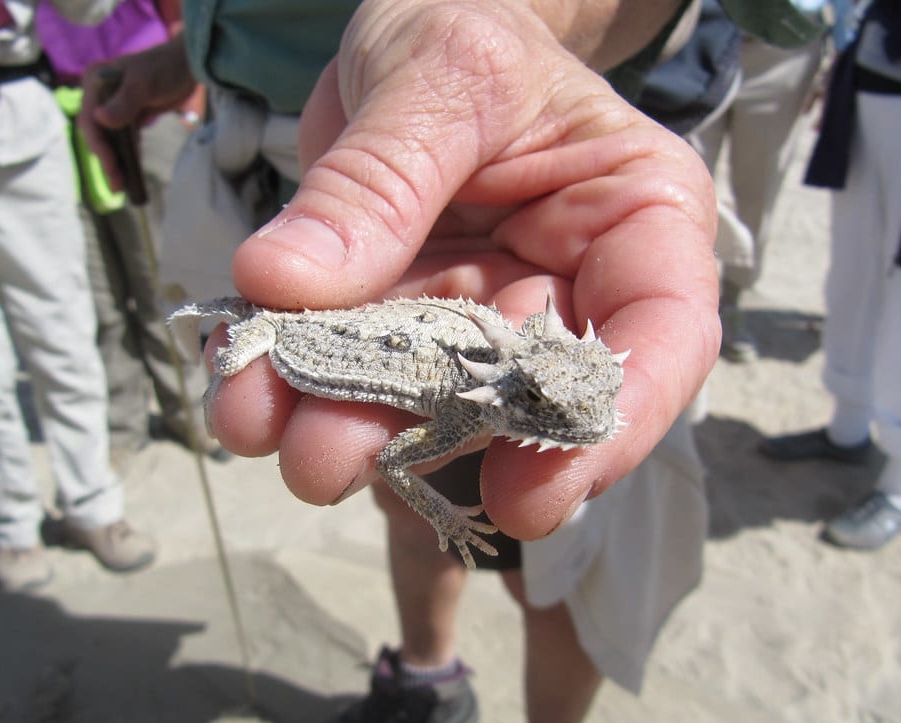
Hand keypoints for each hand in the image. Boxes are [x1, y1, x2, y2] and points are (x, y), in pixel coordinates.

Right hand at [77, 34, 196, 189]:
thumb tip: (101, 119)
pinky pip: (125, 138)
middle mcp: (100, 94)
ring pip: (111, 139)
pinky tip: (133, 171)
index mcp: (95, 82)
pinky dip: (128, 154)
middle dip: (107, 160)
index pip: (90, 121)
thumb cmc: (165, 68)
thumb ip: (124, 102)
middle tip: (118, 186)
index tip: (112, 168)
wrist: (187, 63)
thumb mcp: (144, 84)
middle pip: (98, 134)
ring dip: (117, 161)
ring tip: (124, 186)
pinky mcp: (128, 113)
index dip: (100, 148)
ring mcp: (113, 105)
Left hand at [207, 1, 720, 539]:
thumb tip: (285, 284)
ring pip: (425, 402)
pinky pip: (356, 369)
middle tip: (327, 464)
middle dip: (425, 441)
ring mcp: (480, 314)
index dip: (608, 430)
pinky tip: (240, 383)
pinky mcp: (405, 321)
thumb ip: (380, 178)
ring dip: (340, 424)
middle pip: (520, 397)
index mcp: (633, 219)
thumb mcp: (437, 70)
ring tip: (254, 423)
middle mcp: (565, 287)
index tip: (531, 496)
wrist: (423, 17)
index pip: (661, 340)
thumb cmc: (468, 22)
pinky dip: (296, 384)